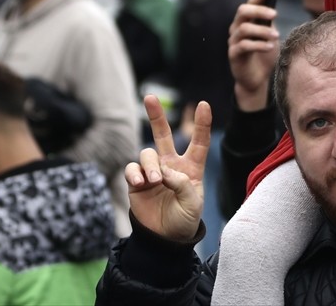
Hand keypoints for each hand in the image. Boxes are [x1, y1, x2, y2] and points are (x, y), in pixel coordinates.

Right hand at [125, 95, 210, 241]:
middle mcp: (171, 165)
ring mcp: (152, 172)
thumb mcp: (192, 203)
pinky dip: (135, 173)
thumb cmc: (184, 219)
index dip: (202, 124)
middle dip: (156, 116)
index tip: (204, 105)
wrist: (164, 238)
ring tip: (153, 181)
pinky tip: (140, 183)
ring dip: (150, 164)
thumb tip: (164, 171)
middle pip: (163, 135)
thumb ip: (182, 184)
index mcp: (191, 168)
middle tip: (150, 97)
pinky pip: (132, 169)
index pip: (199, 142)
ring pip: (147, 153)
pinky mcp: (136, 182)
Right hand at [229, 0, 279, 111]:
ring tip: (276, 37)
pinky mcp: (234, 55)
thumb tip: (273, 7)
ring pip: (244, 28)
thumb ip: (269, 23)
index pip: (251, 2)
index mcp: (246, 20)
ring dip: (262, 31)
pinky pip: (244, 45)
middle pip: (243, 11)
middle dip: (259, 10)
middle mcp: (237, 28)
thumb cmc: (265, 55)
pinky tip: (269, 47)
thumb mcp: (270, 35)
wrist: (258, 80)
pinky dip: (259, 45)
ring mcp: (233, 41)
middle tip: (275, 14)